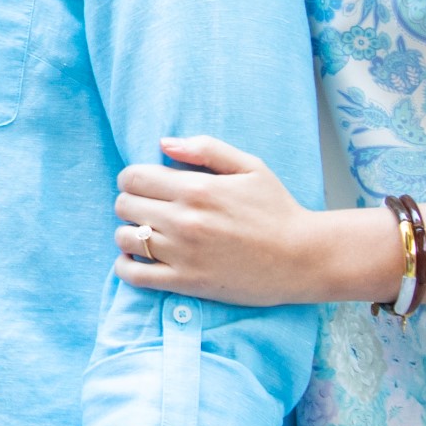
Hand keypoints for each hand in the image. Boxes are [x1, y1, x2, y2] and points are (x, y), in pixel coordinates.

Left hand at [114, 137, 346, 305]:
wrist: (302, 258)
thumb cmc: (278, 210)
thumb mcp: (250, 167)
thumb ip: (206, 149)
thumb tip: (163, 143)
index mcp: (197, 188)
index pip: (133, 177)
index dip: (133, 178)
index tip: (145, 185)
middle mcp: (184, 220)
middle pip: (124, 205)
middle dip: (131, 203)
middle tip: (149, 209)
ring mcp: (182, 253)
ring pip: (124, 238)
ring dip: (129, 234)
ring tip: (147, 234)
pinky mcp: (185, 282)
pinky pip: (133, 274)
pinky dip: (125, 265)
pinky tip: (138, 259)